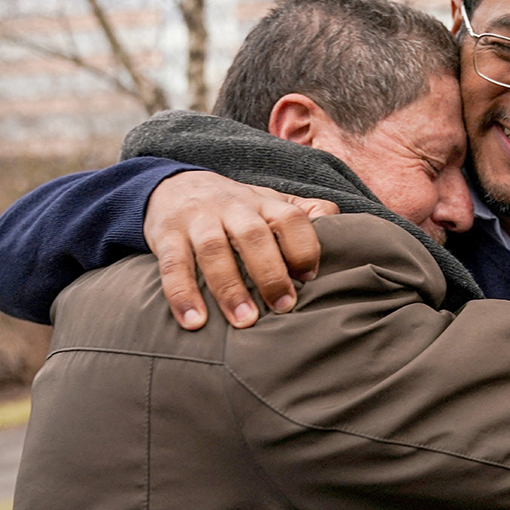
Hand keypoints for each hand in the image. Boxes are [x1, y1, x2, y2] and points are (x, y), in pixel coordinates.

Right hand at [144, 171, 337, 329]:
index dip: (304, 245)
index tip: (310, 277)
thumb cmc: (237, 209)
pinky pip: (172, 265)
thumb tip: (342, 232)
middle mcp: (232, 208)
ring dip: (230, 288)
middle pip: (253, 235)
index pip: (291, 217)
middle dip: (271, 272)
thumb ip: (306, 215)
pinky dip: (182, 294)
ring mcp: (197, 220)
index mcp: (263, 203)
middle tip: (284, 307)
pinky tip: (194, 323)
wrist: (174, 186)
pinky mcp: (166, 235)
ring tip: (244, 322)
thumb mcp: (271, 203)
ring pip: (213, 250)